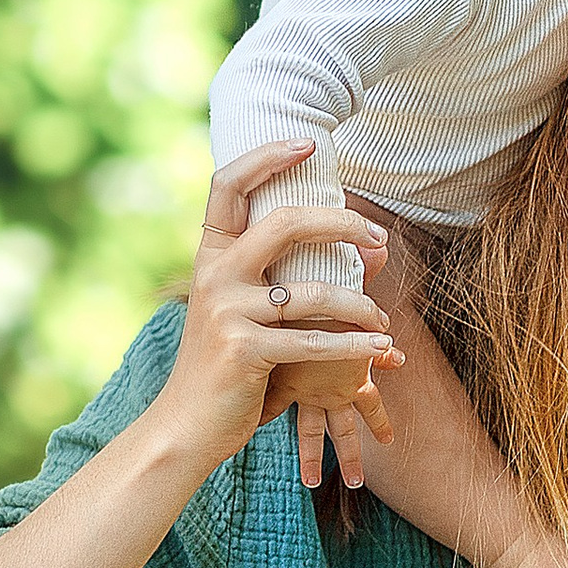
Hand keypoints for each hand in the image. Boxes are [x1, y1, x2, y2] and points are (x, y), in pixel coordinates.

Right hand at [166, 143, 402, 477]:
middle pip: (286, 222)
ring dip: (359, 305)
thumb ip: (277, 275)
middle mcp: (215, 276)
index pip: (228, 185)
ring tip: (381, 318)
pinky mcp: (245, 351)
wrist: (186, 425)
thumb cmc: (226, 364)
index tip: (308, 143)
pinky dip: (354, 346)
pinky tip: (380, 348)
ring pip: (313, 291)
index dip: (266, 155)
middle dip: (343, 223)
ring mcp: (227, 312)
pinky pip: (314, 341)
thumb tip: (357, 245)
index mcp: (210, 257)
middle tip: (380, 238)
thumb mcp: (239, 310)